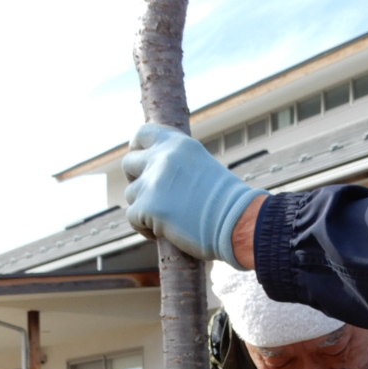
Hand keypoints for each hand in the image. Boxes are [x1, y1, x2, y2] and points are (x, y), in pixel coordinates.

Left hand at [122, 123, 263, 266]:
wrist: (238, 223)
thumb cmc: (228, 203)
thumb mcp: (203, 168)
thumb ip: (178, 165)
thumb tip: (155, 173)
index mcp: (178, 144)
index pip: (142, 134)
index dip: (138, 150)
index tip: (144, 165)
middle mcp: (163, 157)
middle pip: (129, 164)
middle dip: (138, 181)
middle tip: (153, 197)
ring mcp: (153, 182)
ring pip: (131, 194)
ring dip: (144, 208)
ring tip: (167, 220)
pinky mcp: (148, 207)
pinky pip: (133, 218)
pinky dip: (145, 228)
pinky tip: (163, 234)